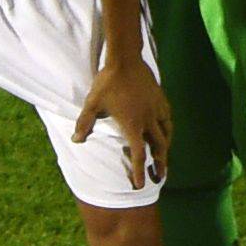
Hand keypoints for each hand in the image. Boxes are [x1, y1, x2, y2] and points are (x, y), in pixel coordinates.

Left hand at [73, 56, 170, 188]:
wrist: (126, 60)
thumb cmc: (107, 83)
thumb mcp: (92, 104)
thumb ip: (84, 123)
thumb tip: (76, 141)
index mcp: (132, 125)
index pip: (139, 154)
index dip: (139, 171)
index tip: (140, 185)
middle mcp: (148, 121)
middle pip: (158, 148)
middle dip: (160, 165)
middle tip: (159, 178)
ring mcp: (157, 110)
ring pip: (167, 135)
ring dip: (166, 149)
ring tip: (164, 158)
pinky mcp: (161, 100)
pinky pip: (168, 120)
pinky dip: (168, 131)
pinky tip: (166, 133)